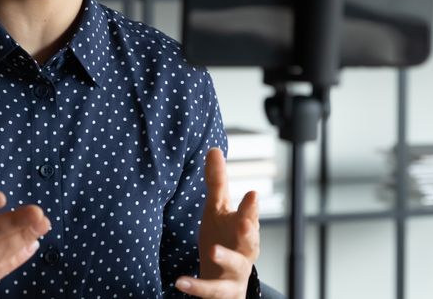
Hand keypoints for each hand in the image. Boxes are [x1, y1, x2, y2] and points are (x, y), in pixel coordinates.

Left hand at [176, 148, 260, 298]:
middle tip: (246, 222)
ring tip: (212, 251)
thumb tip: (214, 149)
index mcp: (243, 228)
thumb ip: (217, 183)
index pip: (248, 215)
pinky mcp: (223, 291)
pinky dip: (197, 287)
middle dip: (250, 231)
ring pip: (235, 266)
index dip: (250, 207)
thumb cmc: (223, 239)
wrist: (225, 281)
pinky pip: (210, 290)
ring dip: (225, 258)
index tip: (251, 193)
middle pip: (250, 241)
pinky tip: (180, 282)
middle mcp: (244, 250)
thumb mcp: (217, 211)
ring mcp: (235, 273)